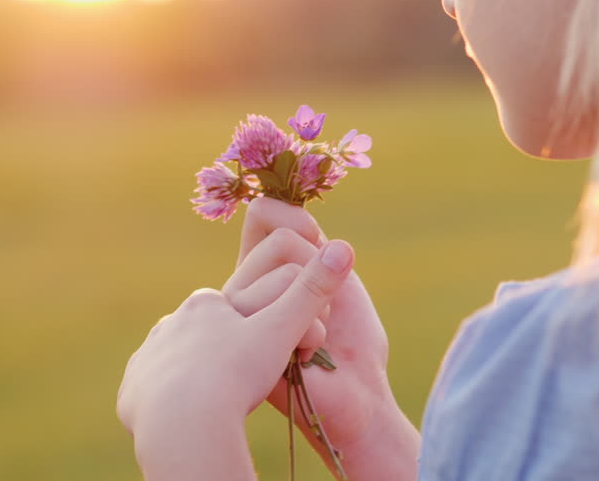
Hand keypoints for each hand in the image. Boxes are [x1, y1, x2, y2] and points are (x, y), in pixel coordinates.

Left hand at [117, 238, 353, 448]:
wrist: (180, 422)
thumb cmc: (236, 373)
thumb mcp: (283, 330)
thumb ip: (314, 290)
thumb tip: (344, 247)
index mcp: (207, 303)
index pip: (241, 305)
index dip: (263, 326)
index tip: (273, 352)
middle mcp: (171, 322)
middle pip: (210, 332)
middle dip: (231, 349)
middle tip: (249, 378)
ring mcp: (149, 355)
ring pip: (181, 361)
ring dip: (202, 375)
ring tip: (223, 399)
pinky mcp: (133, 390)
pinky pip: (153, 392)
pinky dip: (173, 402)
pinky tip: (190, 417)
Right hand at [224, 198, 411, 471]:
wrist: (358, 394)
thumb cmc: (350, 339)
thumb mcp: (335, 276)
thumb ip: (311, 243)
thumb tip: (281, 204)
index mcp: (265, 266)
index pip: (262, 213)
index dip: (294, 217)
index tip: (318, 241)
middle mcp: (246, 285)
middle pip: (280, 239)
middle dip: (320, 270)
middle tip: (323, 309)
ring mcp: (240, 314)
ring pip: (285, 273)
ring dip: (319, 305)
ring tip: (314, 339)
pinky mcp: (243, 342)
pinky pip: (282, 310)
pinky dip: (312, 332)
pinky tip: (306, 359)